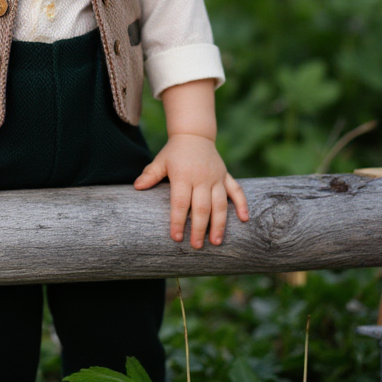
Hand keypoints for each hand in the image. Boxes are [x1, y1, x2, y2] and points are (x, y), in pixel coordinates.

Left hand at [133, 134, 248, 248]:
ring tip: (216, 242)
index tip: (176, 237)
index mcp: (183, 175)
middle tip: (196, 246)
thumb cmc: (174, 152)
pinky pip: (236, 190)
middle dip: (199, 228)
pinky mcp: (226, 176)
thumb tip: (136, 187)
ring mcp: (216, 177)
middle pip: (201, 207)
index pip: (180, 202)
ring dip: (219, 224)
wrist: (194, 135)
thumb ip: (150, 175)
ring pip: (220, 204)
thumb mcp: (160, 161)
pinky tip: (244, 219)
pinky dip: (242, 204)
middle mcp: (201, 178)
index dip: (178, 221)